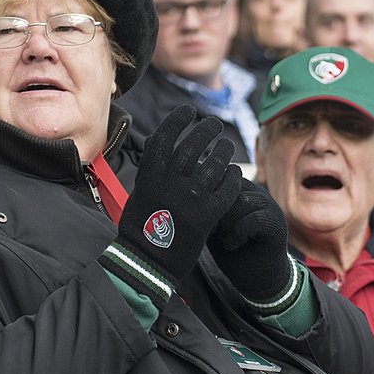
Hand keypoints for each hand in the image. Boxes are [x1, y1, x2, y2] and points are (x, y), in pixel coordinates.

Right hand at [108, 106, 240, 300]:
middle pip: (193, 145)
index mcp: (150, 175)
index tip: (189, 111)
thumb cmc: (139, 230)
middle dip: (206, 130)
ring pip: (215, 164)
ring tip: (226, 145)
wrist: (146, 262)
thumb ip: (153, 172)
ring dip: (223, 151)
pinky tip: (234, 173)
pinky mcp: (208, 214)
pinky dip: (232, 177)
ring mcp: (191, 197)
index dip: (178, 120)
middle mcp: (171, 181)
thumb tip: (159, 148)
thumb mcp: (140, 194)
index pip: (165, 136)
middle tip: (214, 124)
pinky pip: (227, 188)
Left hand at [209, 178, 295, 305]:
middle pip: (231, 186)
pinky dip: (238, 233)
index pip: (221, 177)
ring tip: (221, 238)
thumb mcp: (212, 226)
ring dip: (227, 222)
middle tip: (210, 230)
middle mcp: (257, 194)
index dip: (207, 195)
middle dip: (216, 208)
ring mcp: (270, 207)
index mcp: (242, 190)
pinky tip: (232, 244)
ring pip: (243, 201)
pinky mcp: (277, 224)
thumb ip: (205, 207)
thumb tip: (184, 193)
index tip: (197, 216)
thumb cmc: (230, 250)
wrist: (256, 278)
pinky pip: (254, 220)